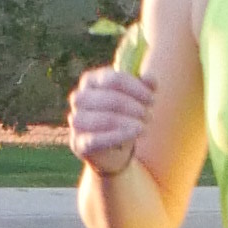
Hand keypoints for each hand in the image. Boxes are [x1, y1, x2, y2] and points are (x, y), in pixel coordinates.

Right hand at [67, 63, 147, 178]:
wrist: (110, 148)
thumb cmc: (122, 115)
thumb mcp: (134, 97)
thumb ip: (144, 85)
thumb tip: (149, 79)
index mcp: (91, 80)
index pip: (114, 79)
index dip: (136, 88)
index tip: (151, 98)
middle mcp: (79, 98)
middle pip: (111, 99)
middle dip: (134, 108)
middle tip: (149, 116)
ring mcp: (77, 120)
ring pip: (104, 119)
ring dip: (128, 123)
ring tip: (143, 127)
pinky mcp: (79, 142)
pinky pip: (96, 140)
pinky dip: (117, 136)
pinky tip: (132, 135)